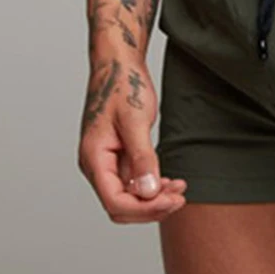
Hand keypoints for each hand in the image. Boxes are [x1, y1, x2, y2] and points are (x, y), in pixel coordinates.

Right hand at [78, 55, 186, 222]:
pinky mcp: (119, 155)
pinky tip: (171, 181)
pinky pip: (134, 182)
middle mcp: (97, 165)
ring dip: (154, 198)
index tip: (173, 200)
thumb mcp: (135, 121)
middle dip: (151, 207)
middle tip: (180, 198)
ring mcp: (107, 161)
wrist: (119, 65)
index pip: (115, 202)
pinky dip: (152, 185)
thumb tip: (148, 192)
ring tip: (180, 189)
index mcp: (94, 158)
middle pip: (121, 206)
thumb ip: (142, 158)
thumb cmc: (123, 86)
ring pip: (128, 196)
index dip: (145, 208)